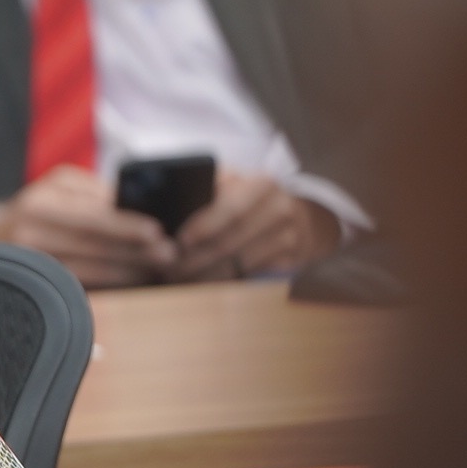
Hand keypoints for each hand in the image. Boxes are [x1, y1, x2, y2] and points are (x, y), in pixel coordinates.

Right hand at [0, 166, 175, 286]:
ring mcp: (30, 262)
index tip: (156, 231)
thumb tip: (134, 207)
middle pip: (92, 246)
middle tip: (168, 255)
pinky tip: (131, 280)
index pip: (90, 215)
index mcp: (41, 202)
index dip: (125, 225)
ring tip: (156, 270)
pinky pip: (77, 286)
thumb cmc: (40, 205)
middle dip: (134, 251)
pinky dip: (108, 283)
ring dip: (126, 271)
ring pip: (87, 270)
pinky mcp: (34, 283)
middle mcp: (31, 233)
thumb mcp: (61, 186)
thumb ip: (95, 192)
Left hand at [169, 173, 340, 281]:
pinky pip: (246, 276)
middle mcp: (279, 210)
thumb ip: (209, 188)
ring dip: (202, 275)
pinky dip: (219, 282)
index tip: (179, 240)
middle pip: (231, 241)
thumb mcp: (235, 183)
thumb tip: (171, 205)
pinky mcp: (287, 262)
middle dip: (194, 258)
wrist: (299, 218)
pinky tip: (198, 284)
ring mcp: (287, 238)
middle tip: (167, 267)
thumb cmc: (250, 199)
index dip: (204, 226)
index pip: (231, 208)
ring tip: (176, 278)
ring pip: (236, 264)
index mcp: (262, 184)